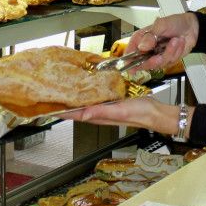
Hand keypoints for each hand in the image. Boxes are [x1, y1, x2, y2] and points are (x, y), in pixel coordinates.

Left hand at [59, 96, 185, 136]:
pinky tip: (88, 89)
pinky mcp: (113, 102)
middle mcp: (101, 113)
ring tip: (65, 92)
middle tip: (53, 96)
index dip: (62, 111)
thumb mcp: (120, 110)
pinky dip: (89, 94)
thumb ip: (101, 112)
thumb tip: (83, 113)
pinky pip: (97, 98)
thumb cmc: (140, 113)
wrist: (156, 113)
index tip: (48, 107)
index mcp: (100, 116)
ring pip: (86, 104)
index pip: (76, 114)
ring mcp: (107, 108)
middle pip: (78, 109)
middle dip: (65, 104)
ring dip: (75, 99)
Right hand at [126, 13, 198, 71]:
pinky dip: (176, 52)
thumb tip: (142, 47)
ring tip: (176, 40)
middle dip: (153, 61)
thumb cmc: (174, 23)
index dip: (129, 61)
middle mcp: (147, 50)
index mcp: (141, 39)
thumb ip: (150, 36)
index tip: (131, 67)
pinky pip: (170, 62)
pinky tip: (179, 43)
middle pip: (143, 64)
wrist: (191, 27)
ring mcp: (157, 56)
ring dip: (170, 52)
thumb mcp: (161, 25)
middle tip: (159, 56)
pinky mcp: (168, 60)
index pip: (130, 53)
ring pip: (159, 64)